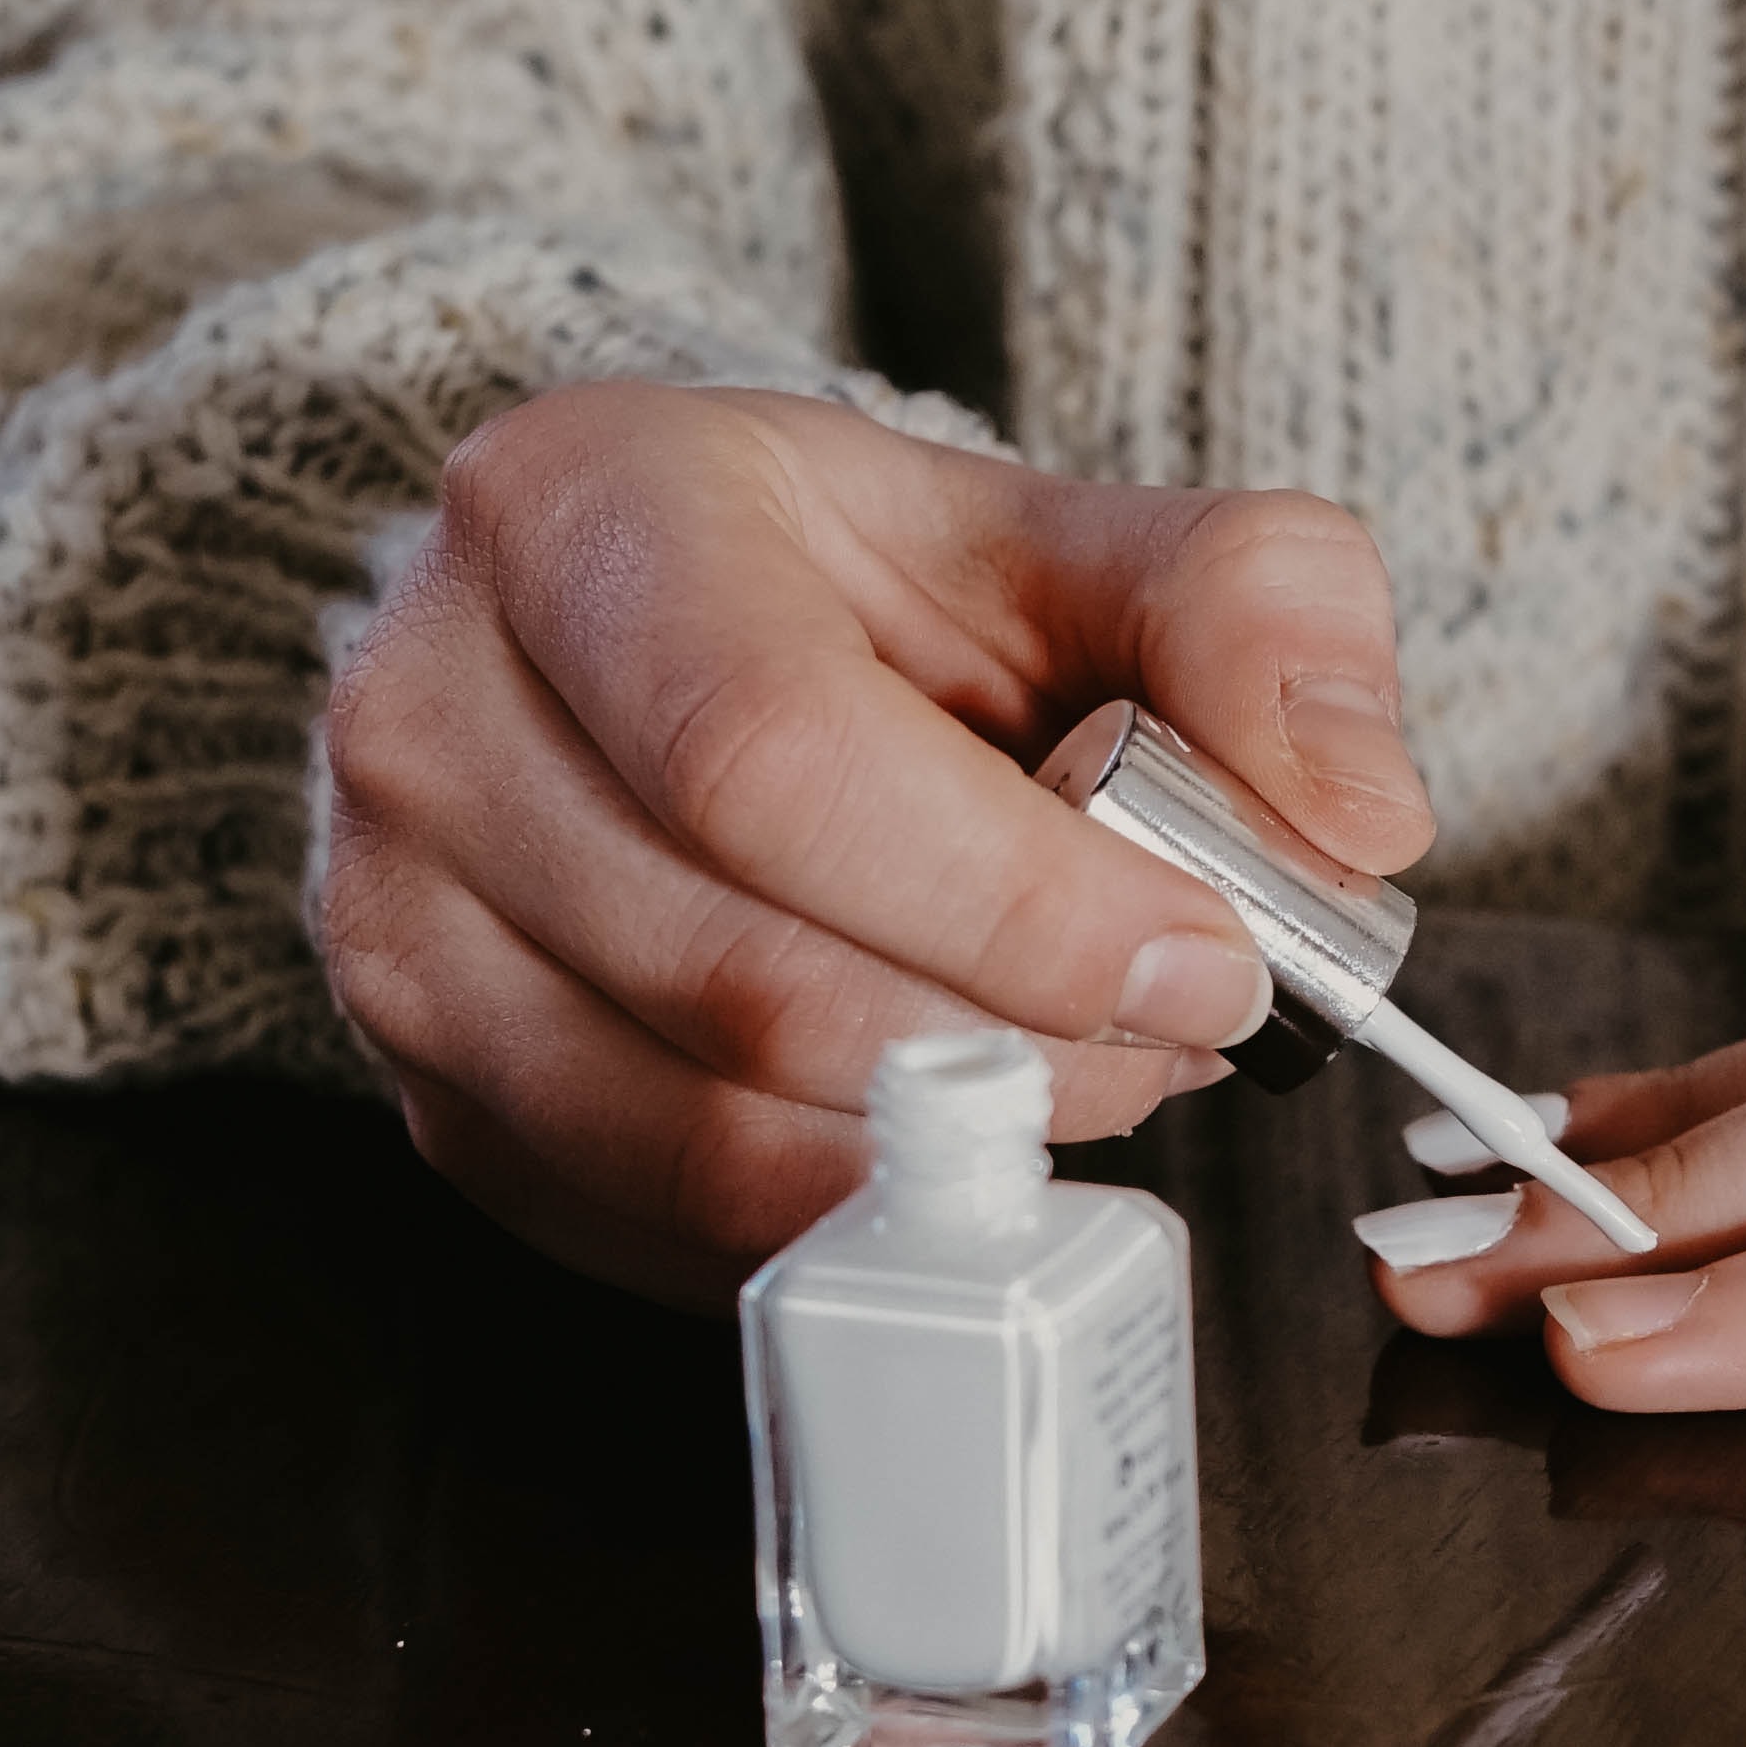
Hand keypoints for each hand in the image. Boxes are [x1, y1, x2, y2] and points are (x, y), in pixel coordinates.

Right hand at [315, 385, 1430, 1298]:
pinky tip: (951, 1122)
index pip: (774, 758)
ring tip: (1083, 1061)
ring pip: (707, 1137)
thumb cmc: (863, 594)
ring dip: (955, 1152)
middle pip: (749, 979)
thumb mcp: (1076, 532)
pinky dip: (857, 1214)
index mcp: (578, 517)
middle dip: (1025, 1049)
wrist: (652, 636)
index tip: (1208, 958)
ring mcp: (393, 923)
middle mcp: (433, 718)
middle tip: (1184, 1023)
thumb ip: (1258, 616)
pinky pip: (667, 1229)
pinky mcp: (435, 1094)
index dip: (1018, 903)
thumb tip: (1352, 815)